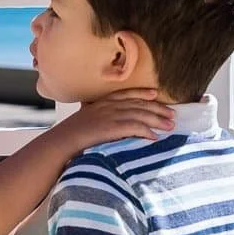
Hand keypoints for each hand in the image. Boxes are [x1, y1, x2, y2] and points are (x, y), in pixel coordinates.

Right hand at [59, 88, 174, 153]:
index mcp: (102, 102)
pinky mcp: (110, 128)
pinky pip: (133, 128)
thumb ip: (98, 116)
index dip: (142, 93)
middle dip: (157, 109)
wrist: (61, 141)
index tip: (156, 94)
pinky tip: (154, 137)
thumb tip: (109, 122)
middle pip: (138, 104)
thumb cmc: (71, 134)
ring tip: (170, 127)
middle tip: (172, 114)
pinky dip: (145, 131)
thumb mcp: (86, 119)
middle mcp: (108, 106)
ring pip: (139, 115)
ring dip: (157, 121)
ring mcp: (109, 116)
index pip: (126, 94)